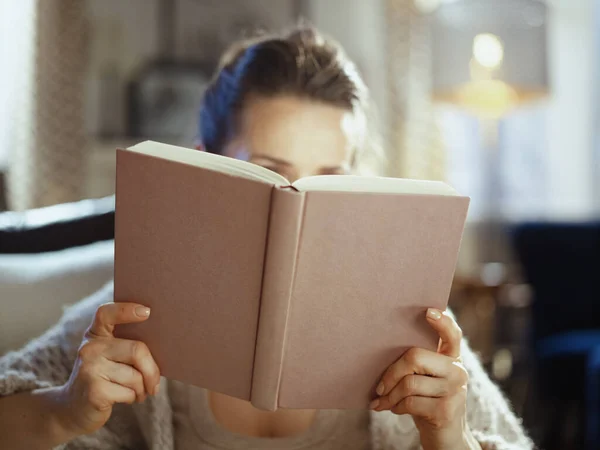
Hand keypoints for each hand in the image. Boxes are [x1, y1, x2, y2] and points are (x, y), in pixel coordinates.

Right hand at [57, 303, 160, 436]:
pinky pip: (129, 392)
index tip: (147, 311)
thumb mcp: (109, 356)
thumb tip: (164, 346)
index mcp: (96, 335)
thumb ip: (127, 346)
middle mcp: (90, 348)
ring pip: (135, 376)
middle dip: (152, 370)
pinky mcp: (94, 392)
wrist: (72, 410)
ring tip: (138, 392)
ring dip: (143, 388)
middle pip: (136, 350)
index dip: (126, 309)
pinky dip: (134, 398)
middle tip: (155, 383)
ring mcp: (89, 369)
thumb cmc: (103, 378)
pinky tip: (126, 399)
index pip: (106, 313)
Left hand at [370, 309, 479, 449]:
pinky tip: (392, 409)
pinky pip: (410, 402)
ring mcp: (455, 391)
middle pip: (415, 357)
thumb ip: (415, 363)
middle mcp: (458, 371)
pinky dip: (395, 407)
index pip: (452, 335)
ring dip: (389, 395)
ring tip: (381, 401)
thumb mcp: (425, 379)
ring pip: (409, 383)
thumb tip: (377, 348)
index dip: (442, 322)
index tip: (427, 311)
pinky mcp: (447, 410)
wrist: (446, 438)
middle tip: (378, 387)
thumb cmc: (427, 401)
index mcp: (452, 358)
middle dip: (390, 373)